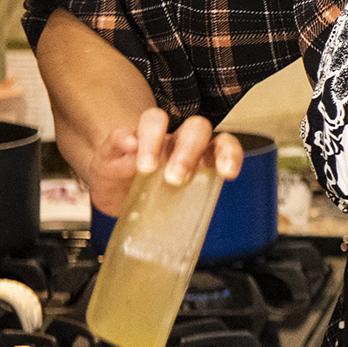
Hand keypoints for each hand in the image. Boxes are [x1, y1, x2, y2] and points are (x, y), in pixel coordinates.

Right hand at [85, 108, 243, 215]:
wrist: (118, 194)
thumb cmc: (153, 198)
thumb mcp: (170, 208)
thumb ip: (183, 210)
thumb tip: (188, 226)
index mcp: (199, 157)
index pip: (222, 145)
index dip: (229, 154)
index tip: (228, 173)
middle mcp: (177, 142)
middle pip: (194, 128)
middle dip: (189, 151)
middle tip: (176, 178)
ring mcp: (147, 139)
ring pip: (156, 120)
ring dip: (154, 141)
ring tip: (147, 169)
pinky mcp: (118, 143)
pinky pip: (121, 132)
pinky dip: (124, 139)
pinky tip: (128, 148)